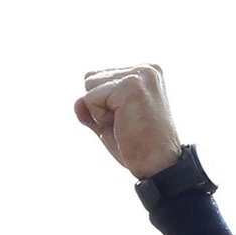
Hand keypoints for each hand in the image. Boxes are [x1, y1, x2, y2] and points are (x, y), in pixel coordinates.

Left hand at [74, 64, 181, 178]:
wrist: (158, 165)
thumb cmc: (137, 146)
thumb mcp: (109, 122)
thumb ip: (91, 108)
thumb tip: (78, 101)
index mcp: (144, 73)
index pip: (99, 77)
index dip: (102, 104)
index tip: (127, 119)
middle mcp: (144, 69)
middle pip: (91, 78)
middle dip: (100, 106)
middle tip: (126, 123)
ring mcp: (139, 76)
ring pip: (90, 85)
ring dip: (100, 111)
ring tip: (125, 123)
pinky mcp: (131, 86)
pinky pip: (90, 98)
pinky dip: (100, 117)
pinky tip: (124, 124)